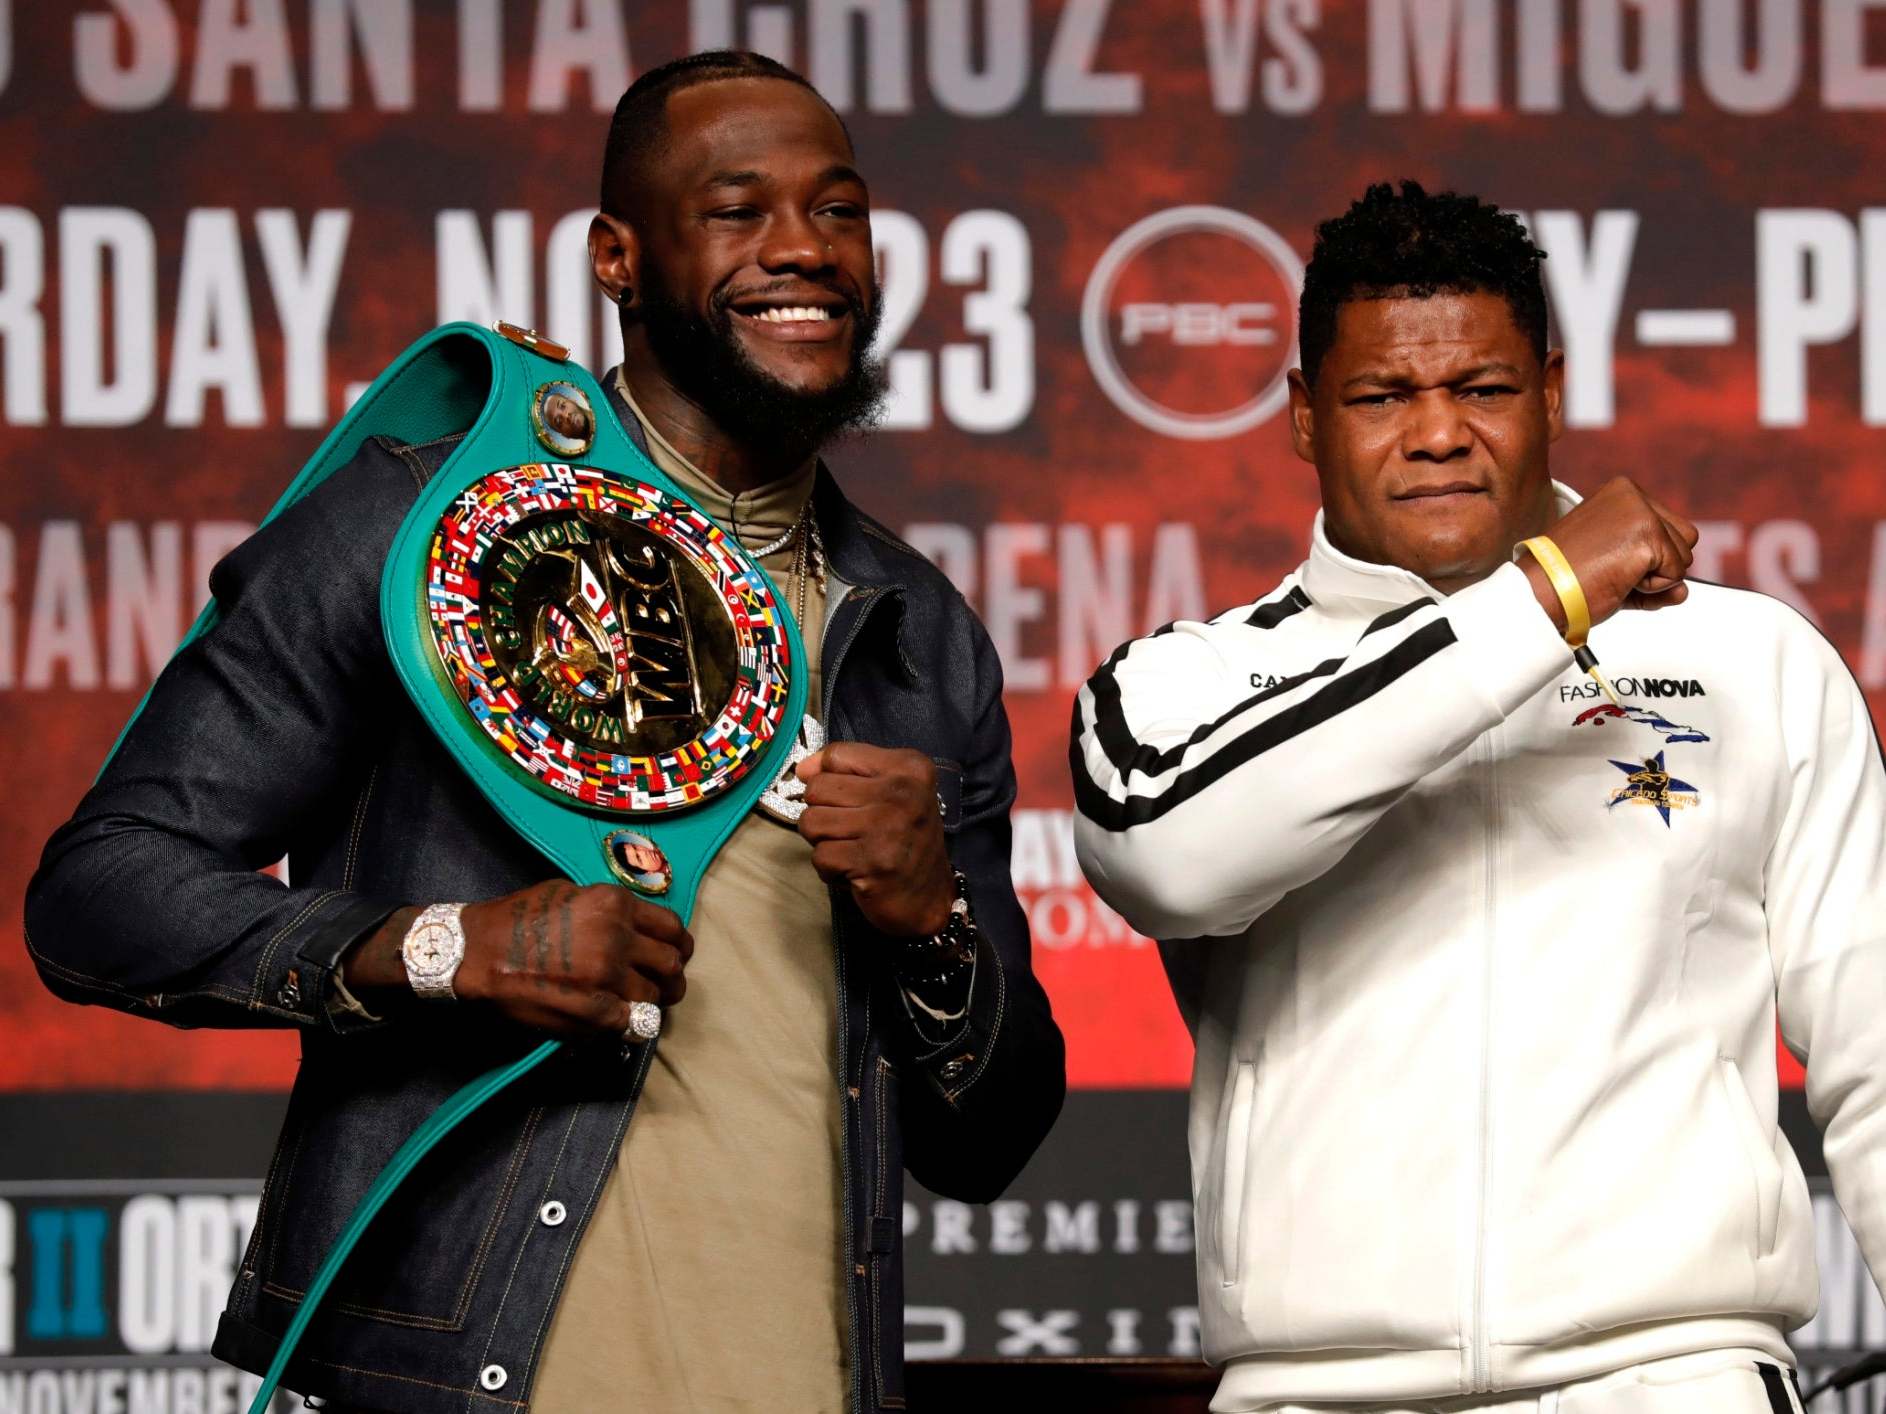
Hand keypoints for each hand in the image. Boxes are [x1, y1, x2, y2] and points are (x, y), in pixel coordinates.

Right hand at [341, 881, 691, 1037]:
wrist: (476, 952)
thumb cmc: (518, 919)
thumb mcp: (570, 893)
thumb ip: (609, 911)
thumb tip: (636, 929)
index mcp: (615, 905)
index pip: (672, 929)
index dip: (678, 946)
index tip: (674, 955)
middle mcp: (617, 938)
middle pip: (672, 966)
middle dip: (673, 978)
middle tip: (663, 987)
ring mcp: (607, 978)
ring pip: (656, 997)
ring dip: (653, 1003)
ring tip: (640, 1005)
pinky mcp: (594, 1012)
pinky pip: (633, 1024)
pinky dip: (632, 1025)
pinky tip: (620, 1021)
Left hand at [796, 742, 954, 937]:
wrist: (931, 898)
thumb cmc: (904, 840)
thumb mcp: (889, 792)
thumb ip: (847, 771)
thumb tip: (802, 769)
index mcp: (909, 767)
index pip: (837, 755)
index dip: (826, 777)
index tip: (844, 799)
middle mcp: (902, 792)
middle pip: (818, 788)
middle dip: (823, 813)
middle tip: (850, 831)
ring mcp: (887, 828)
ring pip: (811, 822)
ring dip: (823, 842)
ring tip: (851, 849)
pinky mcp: (873, 863)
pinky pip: (820, 856)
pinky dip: (830, 869)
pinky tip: (854, 870)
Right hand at [1520, 476, 1698, 630]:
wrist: (1538, 591)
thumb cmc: (1562, 578)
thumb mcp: (1611, 563)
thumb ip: (1651, 571)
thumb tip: (1682, 590)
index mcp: (1620, 493)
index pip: (1668, 527)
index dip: (1647, 558)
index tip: (1608, 561)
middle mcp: (1632, 495)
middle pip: (1685, 539)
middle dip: (1658, 567)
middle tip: (1613, 572)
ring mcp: (1641, 513)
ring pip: (1684, 558)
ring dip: (1654, 580)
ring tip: (1614, 574)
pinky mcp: (1648, 536)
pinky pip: (1675, 577)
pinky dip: (1651, 591)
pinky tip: (1618, 580)